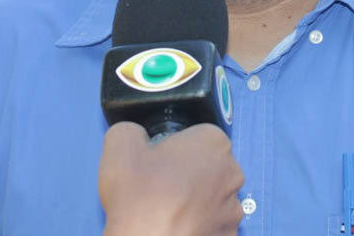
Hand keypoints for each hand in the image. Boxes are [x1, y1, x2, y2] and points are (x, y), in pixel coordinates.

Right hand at [99, 122, 243, 235]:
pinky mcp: (230, 235)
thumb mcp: (120, 145)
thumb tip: (135, 135)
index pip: (196, 135)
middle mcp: (232, 172)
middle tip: (158, 186)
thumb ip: (131, 129)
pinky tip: (176, 226)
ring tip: (165, 210)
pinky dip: (198, 224)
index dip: (173, 147)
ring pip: (212, 195)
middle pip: (207, 164)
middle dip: (187, 173)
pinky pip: (213, 223)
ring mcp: (233, 207)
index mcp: (213, 142)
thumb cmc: (140, 199)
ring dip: (194, 200)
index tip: (156, 161)